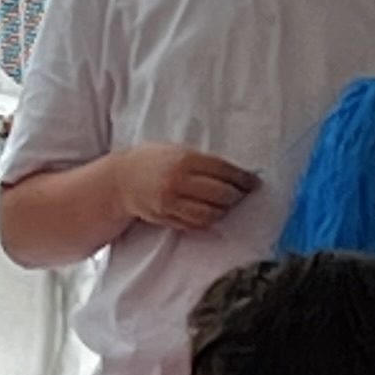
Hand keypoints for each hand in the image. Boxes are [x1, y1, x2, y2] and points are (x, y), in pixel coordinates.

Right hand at [114, 143, 256, 233]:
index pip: (224, 171)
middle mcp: (179, 181)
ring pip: (210, 213)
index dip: (243, 178)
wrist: (120, 180)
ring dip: (223, 211)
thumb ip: (202, 161)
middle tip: (242, 194)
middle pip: (221, 194)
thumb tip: (233, 172)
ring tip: (225, 205)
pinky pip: (195, 224)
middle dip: (236, 196)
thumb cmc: (151, 161)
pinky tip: (210, 214)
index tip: (254, 183)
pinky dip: (207, 220)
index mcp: (185, 159)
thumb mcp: (177, 150)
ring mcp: (171, 202)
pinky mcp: (166, 217)